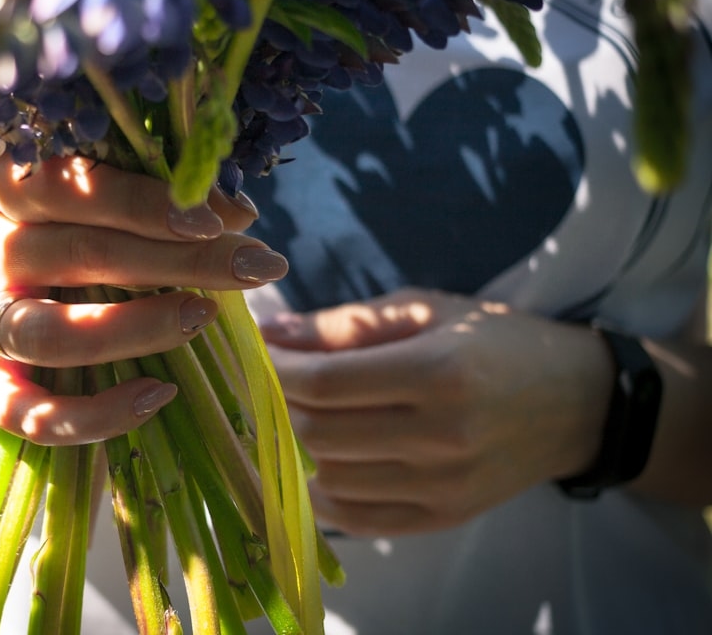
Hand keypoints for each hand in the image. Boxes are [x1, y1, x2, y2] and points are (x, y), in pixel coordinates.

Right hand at [0, 151, 285, 444]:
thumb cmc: (28, 223)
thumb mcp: (53, 188)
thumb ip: (125, 190)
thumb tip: (236, 213)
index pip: (70, 184)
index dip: (149, 202)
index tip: (225, 217)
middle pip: (76, 253)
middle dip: (177, 260)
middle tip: (256, 266)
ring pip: (50, 333)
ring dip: (137, 327)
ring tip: (204, 316)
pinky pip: (31, 413)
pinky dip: (96, 414)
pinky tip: (159, 395)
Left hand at [259, 289, 612, 535]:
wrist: (577, 401)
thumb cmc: (495, 341)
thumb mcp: (424, 312)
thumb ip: (344, 325)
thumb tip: (270, 333)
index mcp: (440, 371)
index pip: (326, 382)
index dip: (277, 370)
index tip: (256, 355)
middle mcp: (443, 435)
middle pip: (322, 432)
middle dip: (278, 406)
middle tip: (265, 384)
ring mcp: (445, 485)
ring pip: (331, 478)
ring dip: (296, 448)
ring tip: (290, 417)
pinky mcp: (445, 517)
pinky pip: (359, 520)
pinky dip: (323, 495)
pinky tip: (315, 464)